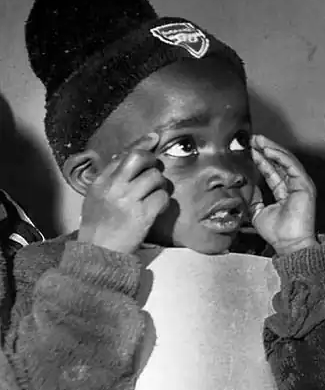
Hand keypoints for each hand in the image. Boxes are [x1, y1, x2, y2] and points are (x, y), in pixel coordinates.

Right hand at [78, 134, 169, 254]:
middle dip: (153, 161)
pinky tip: (158, 208)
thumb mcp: (96, 197)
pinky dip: (164, 202)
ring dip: (161, 185)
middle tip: (155, 171)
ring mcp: (129, 200)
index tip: (154, 139)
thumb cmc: (98, 224)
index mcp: (101, 181)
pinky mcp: (143, 215)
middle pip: (139, 158)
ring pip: (156, 177)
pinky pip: (163, 197)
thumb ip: (109, 178)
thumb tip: (124, 157)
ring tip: (155, 195)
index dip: (141, 145)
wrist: (99, 251)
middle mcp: (114, 187)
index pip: (123, 155)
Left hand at [250, 135, 318, 255]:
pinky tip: (268, 150)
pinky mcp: (305, 185)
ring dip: (272, 149)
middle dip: (266, 149)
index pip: (272, 172)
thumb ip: (255, 201)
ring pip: (287, 161)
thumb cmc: (277, 233)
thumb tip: (249, 191)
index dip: (261, 160)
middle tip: (254, 139)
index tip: (251, 150)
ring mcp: (301, 185)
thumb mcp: (259, 214)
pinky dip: (280, 156)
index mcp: (284, 193)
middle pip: (280, 163)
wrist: (289, 244)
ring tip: (259, 140)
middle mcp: (293, 187)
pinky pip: (292, 166)